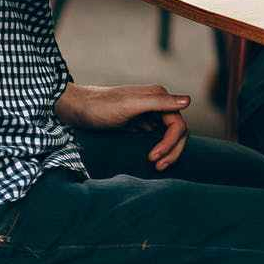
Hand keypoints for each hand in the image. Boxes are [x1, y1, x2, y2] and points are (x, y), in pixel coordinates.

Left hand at [55, 83, 189, 170]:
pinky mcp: (139, 122)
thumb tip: (188, 101)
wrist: (75, 108)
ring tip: (156, 165)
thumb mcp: (129, 106)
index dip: (170, 143)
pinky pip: (157, 137)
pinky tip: (150, 157)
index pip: (178, 125)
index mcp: (159, 97)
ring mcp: (148, 113)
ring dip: (167, 151)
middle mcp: (157, 104)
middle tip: (158, 167)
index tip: (153, 158)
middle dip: (172, 150)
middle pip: (177, 131)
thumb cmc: (99, 107)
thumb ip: (159, 102)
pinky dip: (158, 148)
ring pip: (168, 135)